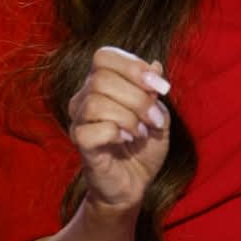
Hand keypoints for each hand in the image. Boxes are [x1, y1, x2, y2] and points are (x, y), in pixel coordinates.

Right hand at [67, 46, 171, 211]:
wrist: (136, 184)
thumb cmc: (144, 147)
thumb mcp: (159, 114)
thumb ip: (154, 90)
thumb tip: (155, 66)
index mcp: (100, 83)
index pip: (104, 56)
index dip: (133, 66)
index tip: (161, 88)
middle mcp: (84, 98)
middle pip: (102, 78)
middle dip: (138, 98)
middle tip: (153, 119)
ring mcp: (79, 121)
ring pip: (96, 102)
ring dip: (129, 117)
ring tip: (141, 132)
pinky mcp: (80, 145)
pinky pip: (92, 129)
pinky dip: (116, 133)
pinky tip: (126, 140)